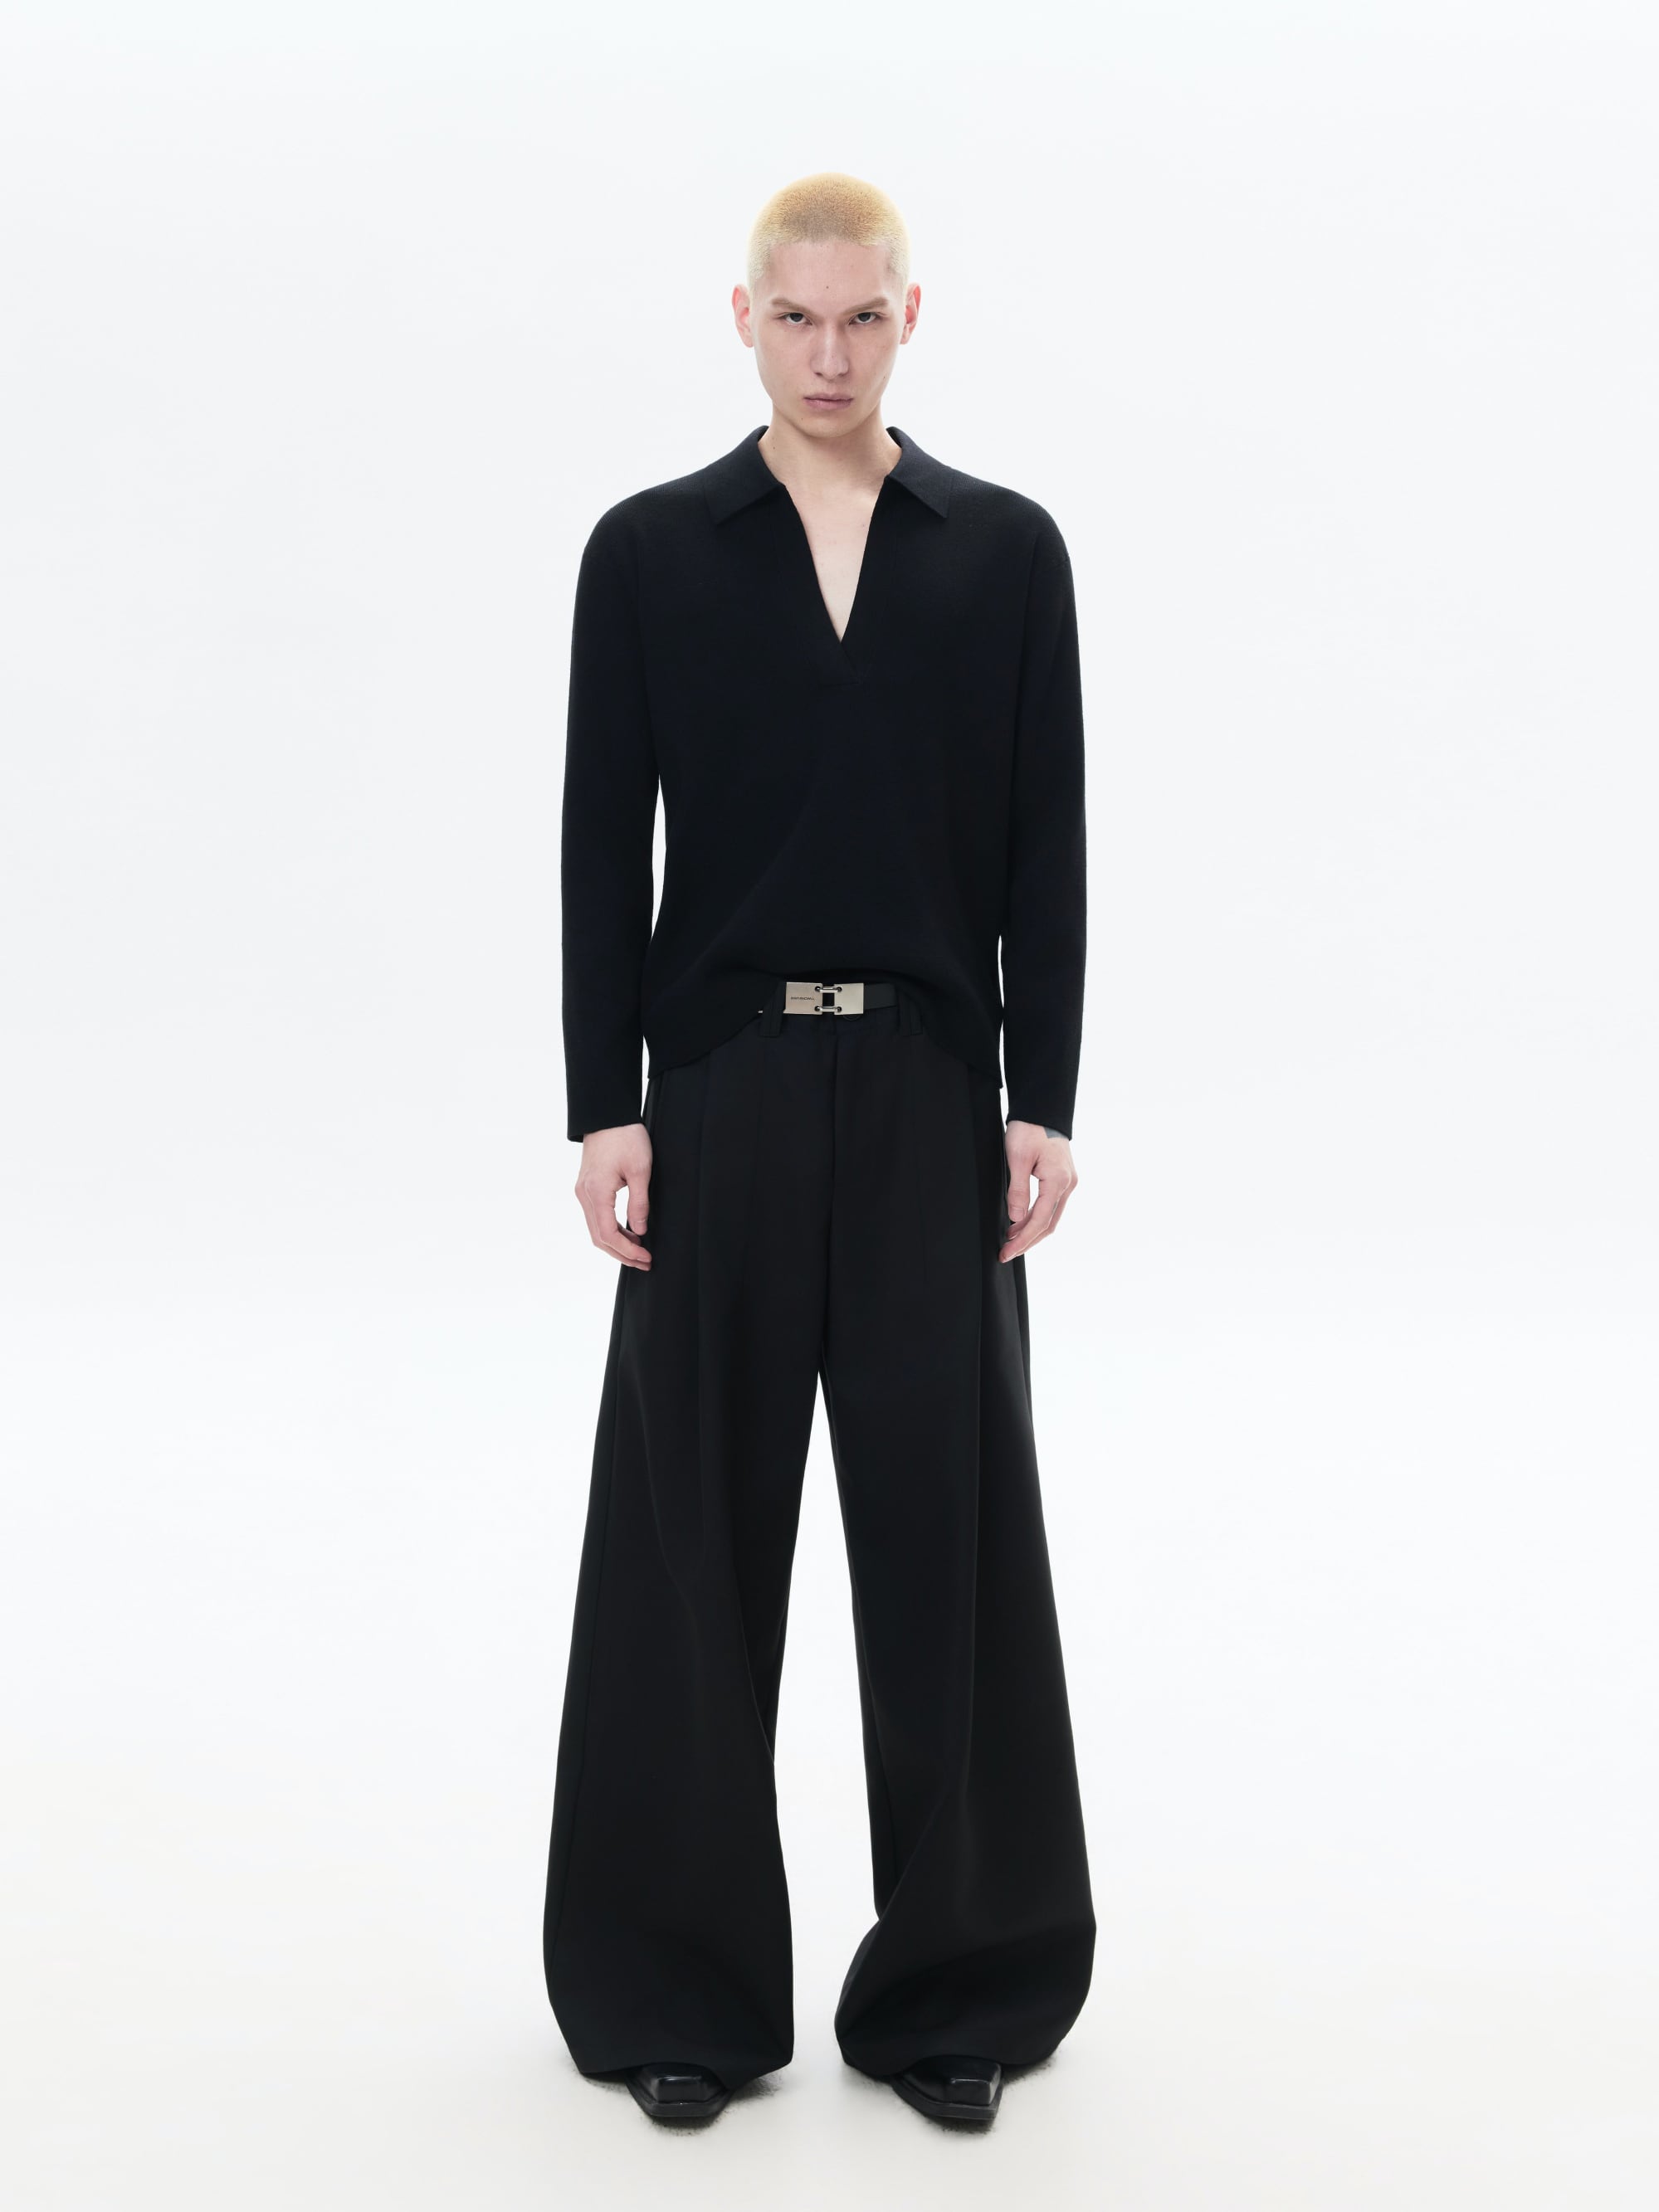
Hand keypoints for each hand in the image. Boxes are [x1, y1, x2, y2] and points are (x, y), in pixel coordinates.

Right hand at [574, 1122, 653, 1268]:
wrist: (607, 1114)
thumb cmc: (625, 1137)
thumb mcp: (640, 1170)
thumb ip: (639, 1203)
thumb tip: (640, 1231)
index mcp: (596, 1192)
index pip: (609, 1235)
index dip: (628, 1251)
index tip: (646, 1257)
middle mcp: (584, 1195)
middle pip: (599, 1238)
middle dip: (622, 1254)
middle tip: (645, 1262)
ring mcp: (582, 1191)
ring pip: (595, 1230)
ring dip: (616, 1244)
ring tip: (639, 1251)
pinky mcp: (586, 1187)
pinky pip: (596, 1217)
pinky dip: (610, 1231)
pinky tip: (628, 1233)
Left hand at [1000, 1121, 1076, 1260]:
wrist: (1042, 1109)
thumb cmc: (1029, 1129)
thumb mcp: (1017, 1158)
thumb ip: (1018, 1190)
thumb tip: (1016, 1219)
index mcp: (1058, 1181)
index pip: (1039, 1220)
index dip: (1022, 1239)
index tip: (1006, 1252)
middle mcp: (1068, 1184)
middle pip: (1049, 1224)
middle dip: (1028, 1241)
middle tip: (1006, 1253)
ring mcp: (1068, 1182)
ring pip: (1051, 1217)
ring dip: (1032, 1231)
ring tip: (1011, 1241)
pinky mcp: (1063, 1178)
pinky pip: (1052, 1206)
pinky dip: (1037, 1218)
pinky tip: (1021, 1222)